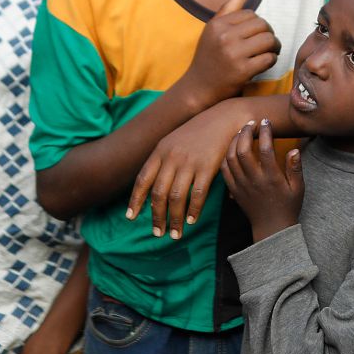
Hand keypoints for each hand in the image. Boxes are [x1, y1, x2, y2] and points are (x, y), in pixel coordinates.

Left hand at [127, 98, 258, 239]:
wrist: (223, 118)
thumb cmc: (198, 133)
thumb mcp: (173, 141)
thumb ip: (162, 161)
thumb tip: (151, 186)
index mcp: (160, 151)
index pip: (143, 180)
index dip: (135, 201)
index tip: (131, 218)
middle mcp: (171, 157)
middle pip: (158, 193)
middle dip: (156, 217)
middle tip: (157, 233)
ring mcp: (189, 162)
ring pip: (176, 198)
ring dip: (174, 219)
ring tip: (175, 234)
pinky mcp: (207, 167)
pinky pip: (197, 194)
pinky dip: (193, 210)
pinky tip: (191, 221)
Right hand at [177, 0, 279, 107]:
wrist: (199, 88)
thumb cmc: (208, 57)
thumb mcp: (212, 32)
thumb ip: (226, 11)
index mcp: (218, 25)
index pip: (251, 14)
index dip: (258, 23)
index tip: (258, 34)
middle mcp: (224, 37)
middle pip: (263, 25)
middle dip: (269, 33)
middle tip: (269, 43)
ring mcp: (233, 54)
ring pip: (269, 40)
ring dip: (274, 46)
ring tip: (271, 51)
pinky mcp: (242, 71)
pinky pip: (269, 58)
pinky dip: (272, 60)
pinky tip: (266, 63)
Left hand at [220, 119, 302, 241]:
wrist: (272, 228)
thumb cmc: (288, 206)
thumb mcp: (298, 188)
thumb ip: (295, 168)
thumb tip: (294, 149)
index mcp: (271, 178)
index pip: (266, 150)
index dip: (265, 132)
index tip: (266, 121)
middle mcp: (254, 181)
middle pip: (243, 150)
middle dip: (246, 132)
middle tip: (251, 123)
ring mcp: (241, 185)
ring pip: (231, 158)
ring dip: (234, 141)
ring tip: (242, 131)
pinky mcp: (234, 190)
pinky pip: (224, 169)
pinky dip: (226, 155)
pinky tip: (233, 147)